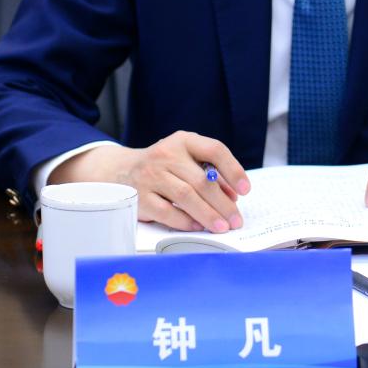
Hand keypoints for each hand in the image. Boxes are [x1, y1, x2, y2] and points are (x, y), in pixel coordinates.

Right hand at [48, 131, 250, 232]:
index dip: (233, 170)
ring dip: (208, 215)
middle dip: (223, 204)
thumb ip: (210, 173)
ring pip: (186, 196)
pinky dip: (185, 221)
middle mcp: (166, 154)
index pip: (214, 150)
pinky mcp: (140, 196)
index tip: (245, 190)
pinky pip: (167, 211)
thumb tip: (231, 198)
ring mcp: (151, 175)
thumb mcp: (186, 159)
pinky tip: (197, 227)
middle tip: (236, 220)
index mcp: (183, 140)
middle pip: (202, 180)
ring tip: (222, 227)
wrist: (122, 170)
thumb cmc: (165, 166)